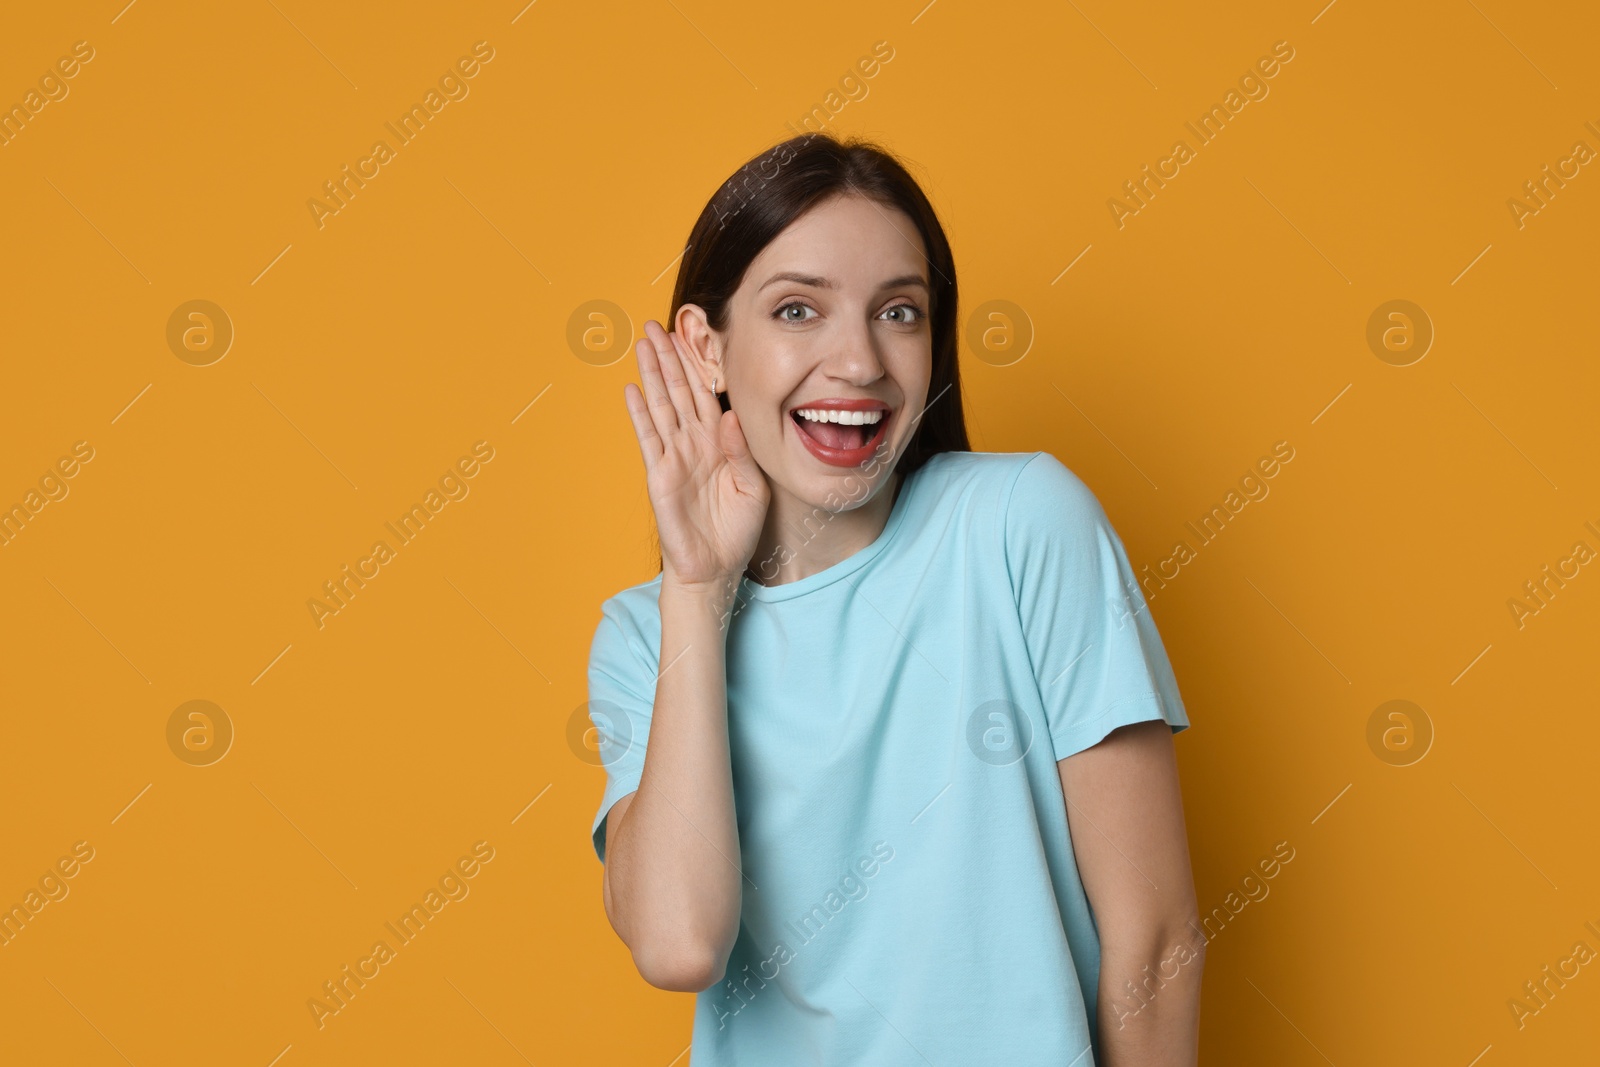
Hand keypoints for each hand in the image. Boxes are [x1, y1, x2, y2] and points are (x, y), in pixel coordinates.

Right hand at [622, 320, 769, 591]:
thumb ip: (741, 451)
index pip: (707, 394)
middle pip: (679, 391)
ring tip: (643, 343)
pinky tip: (632, 389)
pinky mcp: (658, 473)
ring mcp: (674, 456)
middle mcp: (694, 443)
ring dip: (652, 373)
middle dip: (668, 356)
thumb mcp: (753, 487)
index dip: (698, 365)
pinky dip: (640, 412)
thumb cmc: (737, 531)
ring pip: (662, 405)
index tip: (692, 334)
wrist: (716, 568)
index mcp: (720, 443)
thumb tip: (729, 416)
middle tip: (656, 324)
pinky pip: (648, 437)